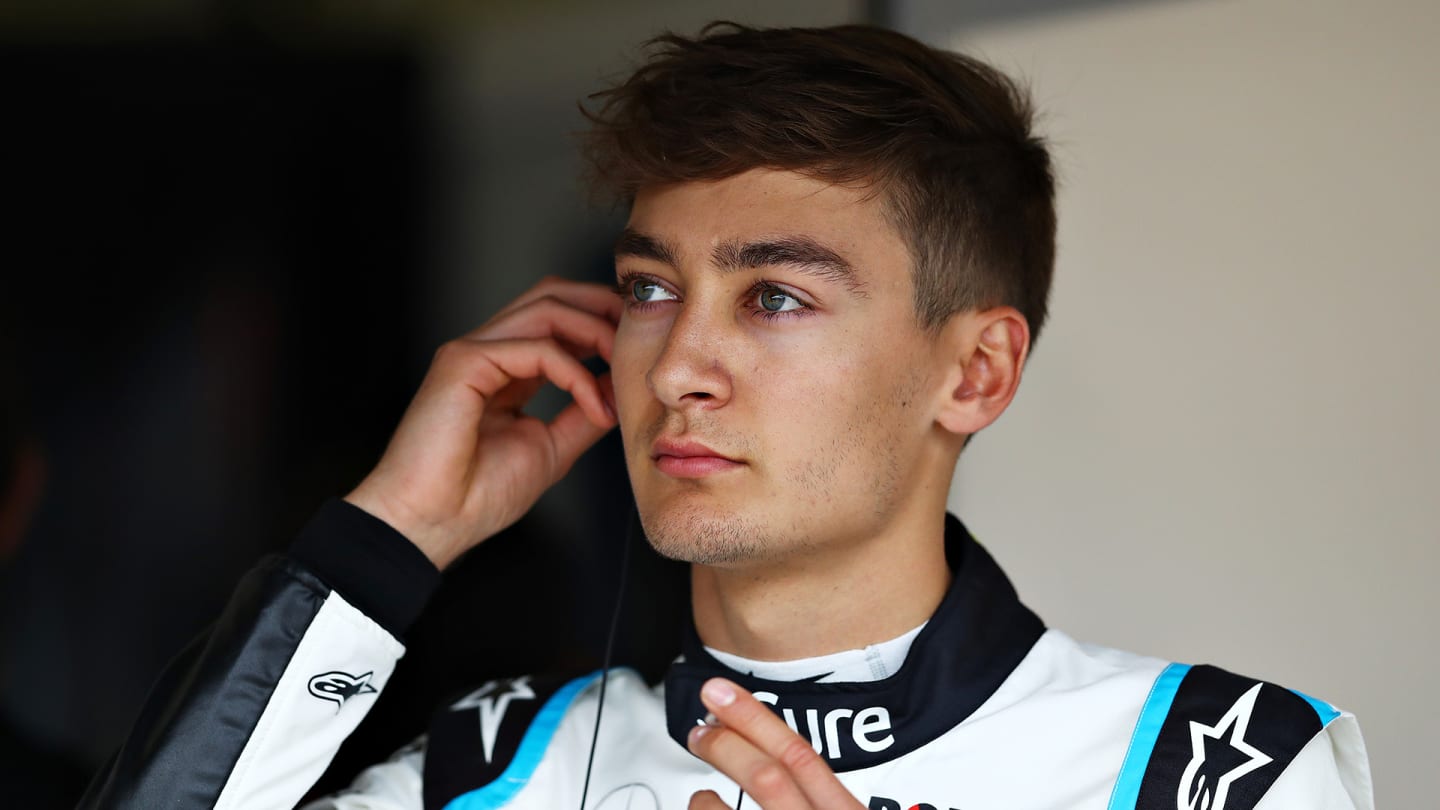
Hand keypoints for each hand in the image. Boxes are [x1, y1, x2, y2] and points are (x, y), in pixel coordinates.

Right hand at [345, 277, 619, 568]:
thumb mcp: (552, 448)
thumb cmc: (476, 496)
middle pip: (552, 295)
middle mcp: (487, 353)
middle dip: (602, 304)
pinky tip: (593, 404)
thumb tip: (617, 388)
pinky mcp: (463, 361)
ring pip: (546, 307)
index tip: (639, 345)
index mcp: (505, 371)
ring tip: (623, 363)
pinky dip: (574, 373)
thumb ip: (582, 413)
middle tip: (640, 331)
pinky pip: (535, 348)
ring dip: (596, 329)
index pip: (557, 320)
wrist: (433, 523)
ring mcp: (472, 352)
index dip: (601, 321)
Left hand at [686, 678, 865, 809]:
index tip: (723, 692)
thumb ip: (827, 798)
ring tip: (704, 796)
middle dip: (727, 746)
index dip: (756, 719)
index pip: (802, 757)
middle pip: (768, 778)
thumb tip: (791, 768)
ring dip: (707, 799)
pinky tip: (705, 807)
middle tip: (701, 731)